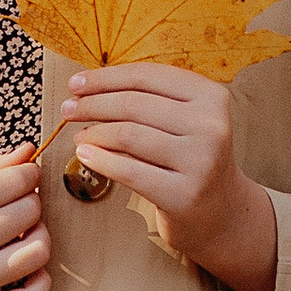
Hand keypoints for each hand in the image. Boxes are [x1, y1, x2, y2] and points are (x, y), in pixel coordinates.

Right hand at [0, 146, 51, 290]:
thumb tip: (30, 152)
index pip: (16, 180)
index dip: (27, 175)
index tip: (23, 178)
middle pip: (30, 212)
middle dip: (28, 204)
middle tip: (11, 209)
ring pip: (39, 251)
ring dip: (37, 238)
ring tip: (18, 236)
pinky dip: (39, 281)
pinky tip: (25, 270)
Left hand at [60, 64, 278, 290]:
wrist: (221, 214)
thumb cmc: (190, 160)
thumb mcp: (185, 121)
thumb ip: (149, 99)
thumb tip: (86, 86)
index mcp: (211, 97)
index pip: (147, 76)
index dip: (105, 78)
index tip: (75, 83)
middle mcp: (210, 126)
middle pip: (133, 104)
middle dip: (92, 104)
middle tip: (69, 110)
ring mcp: (200, 161)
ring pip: (128, 135)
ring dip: (94, 133)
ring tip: (79, 136)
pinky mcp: (184, 194)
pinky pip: (129, 171)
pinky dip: (100, 160)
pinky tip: (84, 155)